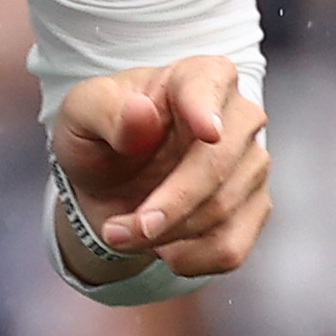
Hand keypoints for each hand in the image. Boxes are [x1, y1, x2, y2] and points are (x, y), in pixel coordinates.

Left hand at [51, 56, 270, 278]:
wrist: (110, 179)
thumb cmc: (100, 132)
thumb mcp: (81, 114)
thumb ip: (106, 111)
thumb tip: (141, 112)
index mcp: (196, 76)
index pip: (209, 83)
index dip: (207, 109)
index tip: (207, 133)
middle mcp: (238, 116)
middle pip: (217, 163)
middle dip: (167, 205)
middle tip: (116, 231)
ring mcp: (252, 164)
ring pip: (221, 210)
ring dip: (164, 236)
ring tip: (120, 234)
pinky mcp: (254, 209)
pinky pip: (231, 247)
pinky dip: (190, 260)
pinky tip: (161, 250)